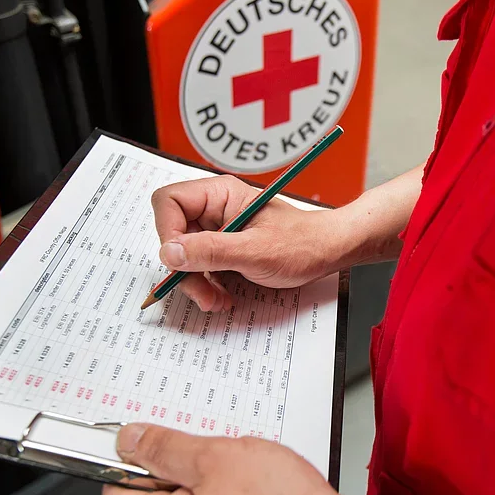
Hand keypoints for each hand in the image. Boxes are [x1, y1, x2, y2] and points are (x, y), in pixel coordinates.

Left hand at [102, 424, 376, 494]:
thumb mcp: (217, 460)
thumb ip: (167, 448)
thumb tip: (129, 439)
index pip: (119, 489)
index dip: (130, 454)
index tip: (141, 430)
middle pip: (157, 487)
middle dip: (177, 454)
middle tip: (201, 435)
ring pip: (193, 488)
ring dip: (209, 462)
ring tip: (237, 452)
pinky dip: (231, 475)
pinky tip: (254, 466)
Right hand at [150, 176, 345, 311]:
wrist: (327, 253)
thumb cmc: (302, 244)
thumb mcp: (255, 251)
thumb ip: (211, 250)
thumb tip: (170, 252)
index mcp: (220, 194)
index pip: (169, 202)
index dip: (168, 232)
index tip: (180, 261)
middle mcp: (214, 209)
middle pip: (173, 234)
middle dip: (184, 268)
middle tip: (203, 293)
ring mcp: (218, 230)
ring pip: (184, 256)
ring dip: (196, 282)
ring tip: (217, 300)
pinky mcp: (223, 250)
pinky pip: (200, 267)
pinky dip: (208, 286)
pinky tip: (223, 297)